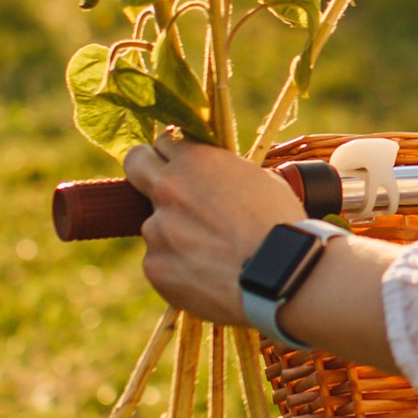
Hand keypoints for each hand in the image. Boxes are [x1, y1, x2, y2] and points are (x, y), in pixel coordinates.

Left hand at [124, 132, 302, 326]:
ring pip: (154, 224)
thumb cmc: (280, 227)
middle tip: (168, 189)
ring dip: (174, 234)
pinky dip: (178, 268)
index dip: (175, 152)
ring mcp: (156, 230)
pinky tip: (208, 277)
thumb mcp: (261, 182)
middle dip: (147, 171)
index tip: (182, 164)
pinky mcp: (154, 266)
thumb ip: (226, 174)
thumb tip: (219, 179)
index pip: (165, 139)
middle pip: (136, 163)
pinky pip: (160, 262)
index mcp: (195, 161)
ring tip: (212, 254)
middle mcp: (168, 189)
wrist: (281, 278)